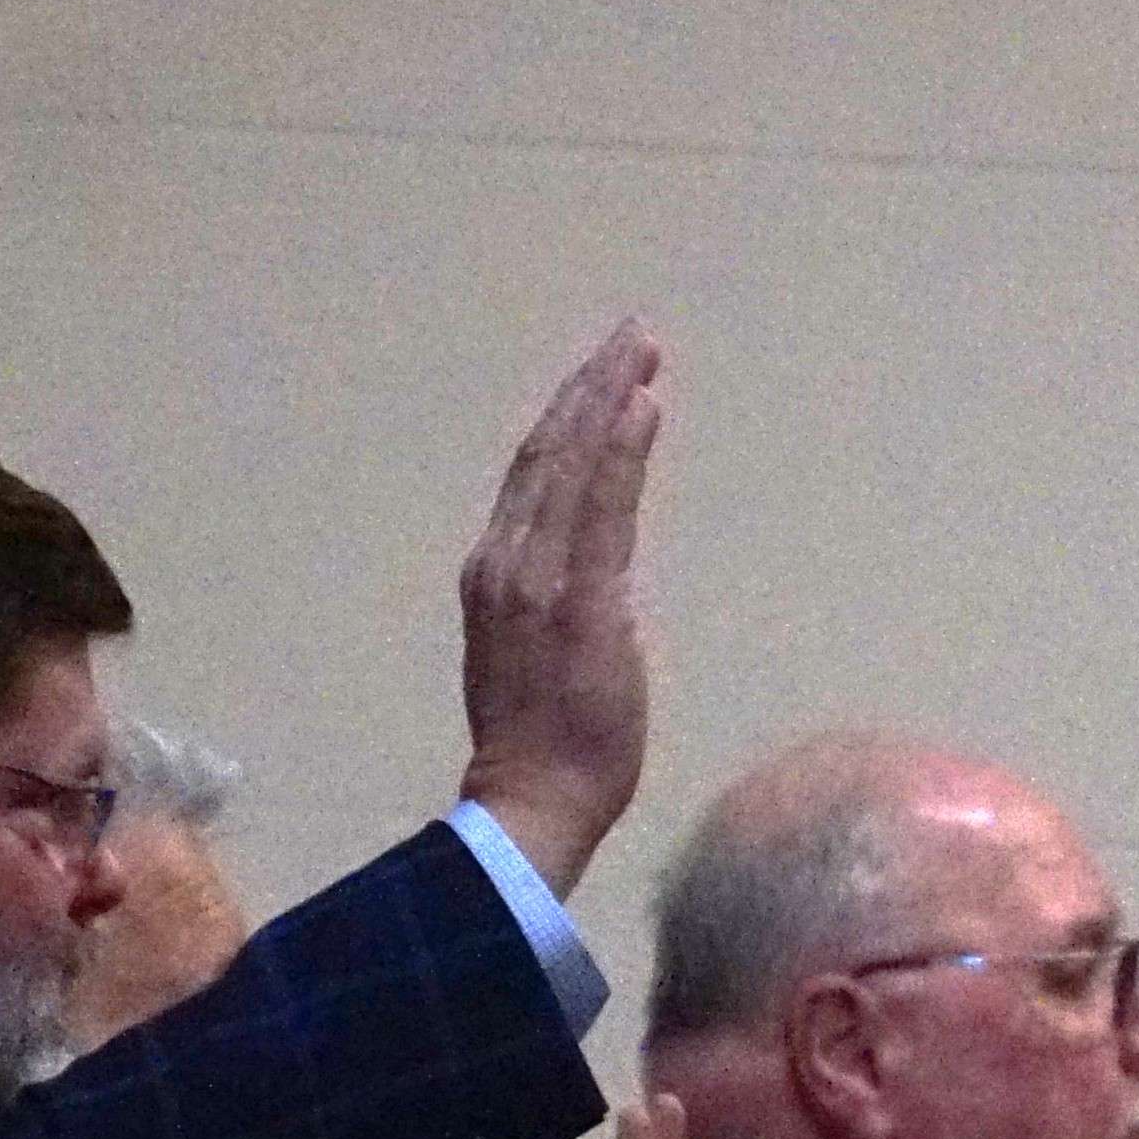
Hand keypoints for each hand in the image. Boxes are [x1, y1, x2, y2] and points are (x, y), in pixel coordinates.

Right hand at [455, 319, 662, 898]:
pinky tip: (643, 404)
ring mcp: (536, 578)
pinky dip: (620, 449)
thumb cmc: (547, 747)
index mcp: (495, 575)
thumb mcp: (542, 653)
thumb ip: (559, 600)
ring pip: (571, 464)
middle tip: (631, 335)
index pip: (533, 477)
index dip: (568, 418)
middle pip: (549, 452)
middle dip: (589, 387)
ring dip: (607, 398)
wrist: (530, 804)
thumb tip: (594, 573)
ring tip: (640, 350)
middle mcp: (505, 563)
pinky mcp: (578, 597)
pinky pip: (601, 506)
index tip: (605, 374)